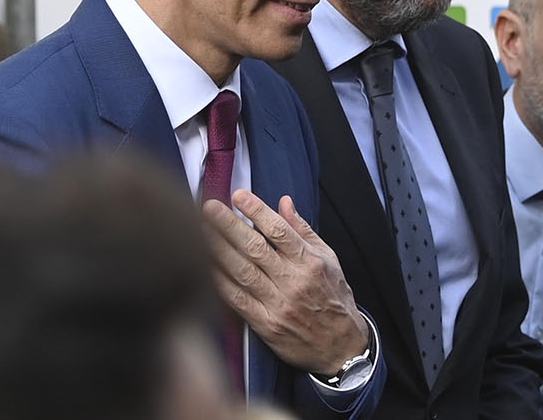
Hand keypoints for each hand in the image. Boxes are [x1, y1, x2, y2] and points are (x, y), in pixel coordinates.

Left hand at [202, 190, 369, 375]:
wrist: (342, 347)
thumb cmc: (335, 299)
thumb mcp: (329, 259)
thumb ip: (303, 230)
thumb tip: (284, 202)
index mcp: (310, 262)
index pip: (279, 230)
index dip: (257, 210)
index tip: (238, 195)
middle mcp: (294, 282)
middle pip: (256, 248)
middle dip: (229, 225)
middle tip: (210, 208)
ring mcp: (278, 304)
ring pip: (243, 272)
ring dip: (219, 250)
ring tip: (201, 231)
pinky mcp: (266, 325)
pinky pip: (238, 300)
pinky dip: (220, 282)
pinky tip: (205, 266)